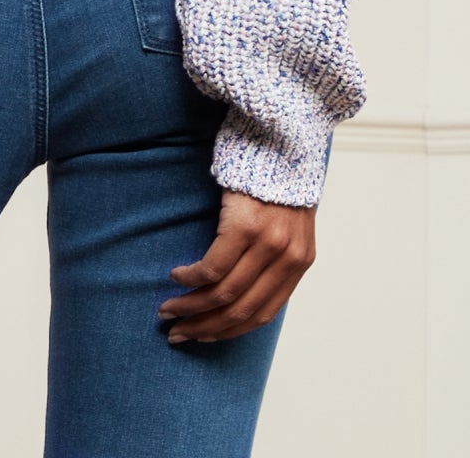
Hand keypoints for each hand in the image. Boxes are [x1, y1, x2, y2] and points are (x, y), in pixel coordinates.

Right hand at [157, 189, 316, 342]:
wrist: (283, 132)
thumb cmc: (277, 174)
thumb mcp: (287, 220)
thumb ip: (273, 254)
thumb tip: (244, 285)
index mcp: (300, 262)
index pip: (263, 314)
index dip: (230, 331)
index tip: (204, 337)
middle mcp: (287, 258)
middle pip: (241, 310)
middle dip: (205, 328)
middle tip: (177, 333)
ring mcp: (268, 243)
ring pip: (224, 294)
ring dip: (191, 307)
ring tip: (169, 310)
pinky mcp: (245, 225)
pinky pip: (212, 267)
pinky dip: (190, 279)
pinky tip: (176, 277)